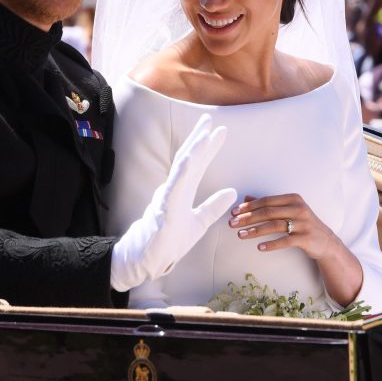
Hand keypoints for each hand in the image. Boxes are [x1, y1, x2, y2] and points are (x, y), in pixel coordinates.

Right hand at [110, 114, 236, 291]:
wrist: (148, 261)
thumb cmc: (169, 242)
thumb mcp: (199, 223)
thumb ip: (213, 207)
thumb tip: (233, 191)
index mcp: (183, 191)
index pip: (198, 165)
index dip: (209, 147)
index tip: (220, 131)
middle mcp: (174, 189)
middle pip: (188, 159)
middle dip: (199, 139)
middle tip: (209, 119)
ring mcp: (168, 198)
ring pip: (180, 169)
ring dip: (193, 150)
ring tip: (204, 134)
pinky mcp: (163, 210)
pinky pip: (173, 188)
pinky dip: (182, 173)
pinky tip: (191, 159)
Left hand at [229, 194, 339, 260]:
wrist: (325, 241)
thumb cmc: (302, 224)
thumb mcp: (288, 210)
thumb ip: (268, 204)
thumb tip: (246, 198)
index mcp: (293, 199)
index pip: (266, 201)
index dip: (249, 206)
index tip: (234, 212)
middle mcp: (299, 208)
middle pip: (268, 212)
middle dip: (248, 218)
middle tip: (232, 224)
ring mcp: (303, 223)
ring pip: (275, 226)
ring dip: (255, 231)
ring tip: (241, 235)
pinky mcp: (306, 238)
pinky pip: (286, 241)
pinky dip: (271, 244)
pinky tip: (259, 247)